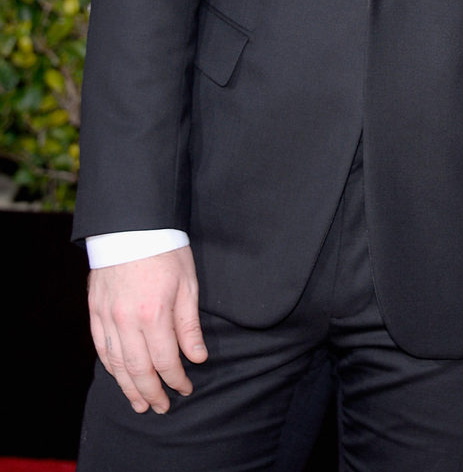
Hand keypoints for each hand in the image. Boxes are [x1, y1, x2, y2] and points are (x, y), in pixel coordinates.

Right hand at [87, 246, 207, 413]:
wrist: (131, 226)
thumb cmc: (165, 250)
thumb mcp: (187, 284)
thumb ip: (189, 325)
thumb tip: (197, 358)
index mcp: (154, 314)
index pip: (165, 361)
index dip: (176, 379)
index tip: (186, 388)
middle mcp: (127, 321)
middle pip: (139, 370)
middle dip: (152, 392)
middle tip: (162, 407)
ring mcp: (107, 317)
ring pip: (117, 364)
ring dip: (129, 388)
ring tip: (140, 404)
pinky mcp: (95, 311)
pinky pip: (101, 348)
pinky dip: (111, 367)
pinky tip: (120, 377)